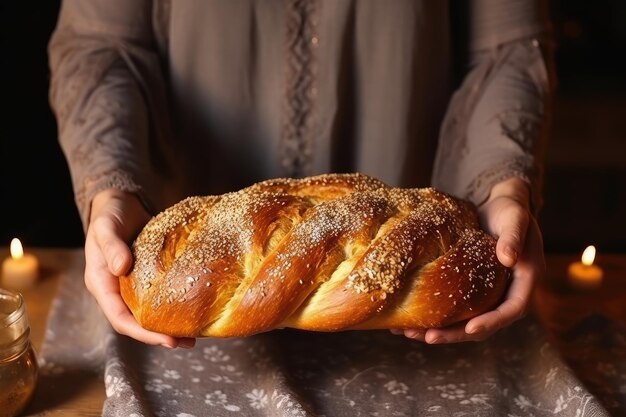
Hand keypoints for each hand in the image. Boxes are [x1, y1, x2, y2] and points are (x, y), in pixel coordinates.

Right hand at [85, 189, 195, 347]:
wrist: (122, 203)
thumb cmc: (110, 214)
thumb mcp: (106, 227)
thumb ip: (112, 245)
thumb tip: (121, 267)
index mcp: (102, 284)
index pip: (120, 318)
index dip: (142, 332)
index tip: (166, 339)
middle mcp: (117, 290)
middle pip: (137, 322)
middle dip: (159, 336)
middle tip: (187, 342)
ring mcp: (132, 286)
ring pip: (149, 313)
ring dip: (169, 326)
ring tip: (194, 334)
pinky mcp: (148, 278)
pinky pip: (160, 298)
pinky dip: (174, 306)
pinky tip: (193, 309)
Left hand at [393, 177, 544, 342]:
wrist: (499, 204)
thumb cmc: (511, 209)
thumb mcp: (515, 218)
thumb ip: (513, 236)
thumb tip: (508, 258)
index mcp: (526, 280)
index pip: (512, 309)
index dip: (492, 322)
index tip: (470, 329)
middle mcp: (508, 292)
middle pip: (484, 324)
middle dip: (455, 334)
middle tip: (428, 338)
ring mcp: (488, 293)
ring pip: (466, 320)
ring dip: (440, 330)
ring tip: (410, 333)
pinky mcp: (471, 289)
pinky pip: (454, 307)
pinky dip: (434, 314)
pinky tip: (410, 318)